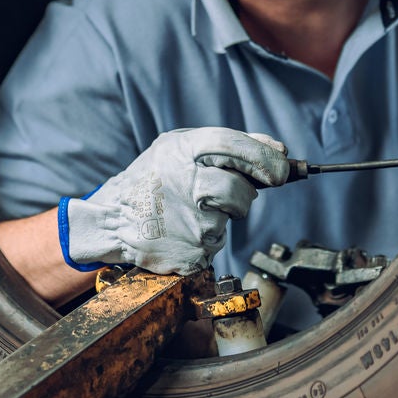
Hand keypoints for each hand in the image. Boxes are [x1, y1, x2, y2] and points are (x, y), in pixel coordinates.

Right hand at [60, 129, 289, 274]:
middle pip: (239, 189)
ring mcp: (190, 223)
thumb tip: (281, 150)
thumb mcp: (181, 148)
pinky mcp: (195, 252)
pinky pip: (219, 239)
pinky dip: (209, 234)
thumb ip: (232, 145)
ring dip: (224, 212)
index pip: (231, 145)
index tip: (283, 165)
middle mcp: (185, 186)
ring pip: (233, 217)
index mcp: (180, 152)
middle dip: (245, 190)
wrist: (115, 221)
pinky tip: (185, 227)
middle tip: (230, 190)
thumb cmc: (154, 178)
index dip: (262, 155)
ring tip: (192, 208)